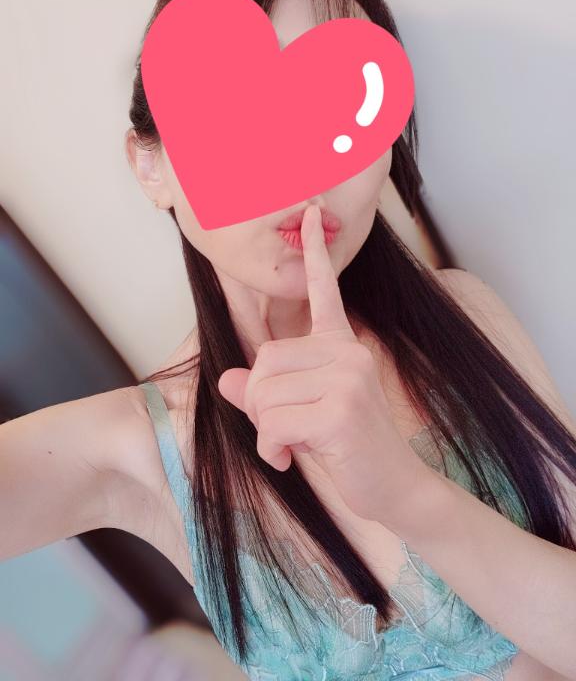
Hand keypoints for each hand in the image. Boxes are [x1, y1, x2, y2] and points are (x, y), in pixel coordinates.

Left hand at [217, 204, 432, 523]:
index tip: (311, 213)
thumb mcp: (300, 413)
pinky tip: (292, 458)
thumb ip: (265, 391)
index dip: (314, 253)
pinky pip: (274, 423)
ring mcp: (347, 378)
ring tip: (292, 444)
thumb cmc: (347, 447)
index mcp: (341, 345)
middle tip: (281, 428)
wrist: (393, 486)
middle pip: (264, 362)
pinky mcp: (341, 410)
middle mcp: (347, 352)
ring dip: (265, 430)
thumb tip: (225, 378)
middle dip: (258, 404)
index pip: (324, 291)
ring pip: (263, 394)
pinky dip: (272, 448)